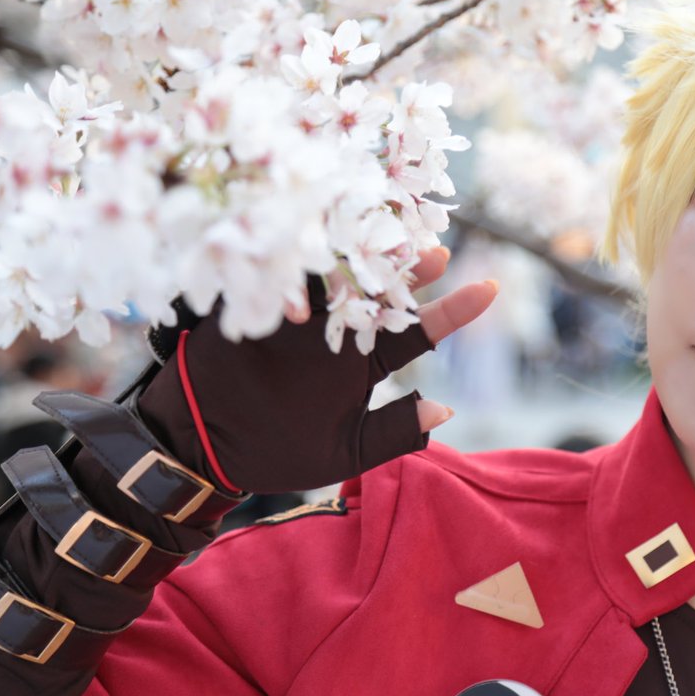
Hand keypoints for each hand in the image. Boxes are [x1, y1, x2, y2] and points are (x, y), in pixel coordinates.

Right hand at [137, 247, 496, 494]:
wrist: (204, 446)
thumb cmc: (278, 452)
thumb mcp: (345, 449)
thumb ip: (394, 431)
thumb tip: (446, 410)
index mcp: (364, 361)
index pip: (417, 330)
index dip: (453, 310)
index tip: (490, 289)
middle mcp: (338, 331)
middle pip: (382, 293)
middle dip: (410, 272)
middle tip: (438, 253)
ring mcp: (299, 314)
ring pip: (338, 275)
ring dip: (363, 258)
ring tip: (389, 243)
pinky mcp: (259, 303)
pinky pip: (284, 278)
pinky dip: (302, 267)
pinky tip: (328, 250)